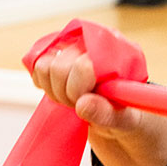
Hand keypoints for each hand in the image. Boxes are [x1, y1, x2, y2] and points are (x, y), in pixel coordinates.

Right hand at [29, 43, 146, 137]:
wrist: (121, 117)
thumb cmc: (129, 116)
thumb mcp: (126, 121)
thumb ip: (108, 114)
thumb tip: (83, 103)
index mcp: (120, 54)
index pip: (83, 65)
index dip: (77, 90)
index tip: (84, 104)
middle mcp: (97, 44)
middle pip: (59, 66)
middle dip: (65, 93)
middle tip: (80, 105)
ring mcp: (77, 48)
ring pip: (44, 65)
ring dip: (53, 89)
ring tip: (73, 99)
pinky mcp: (60, 55)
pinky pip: (37, 64)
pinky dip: (43, 82)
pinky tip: (60, 92)